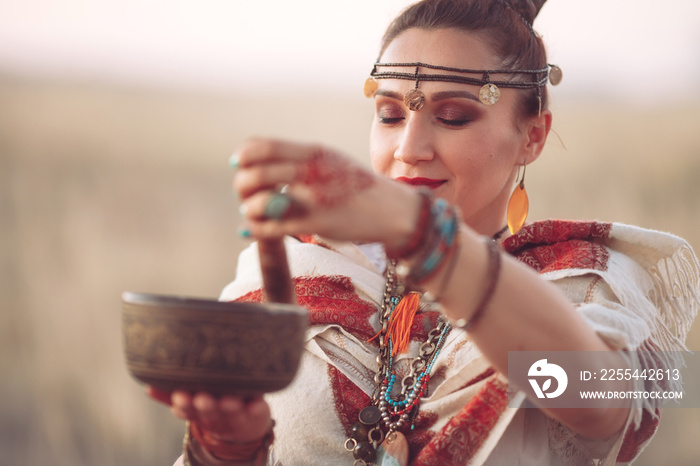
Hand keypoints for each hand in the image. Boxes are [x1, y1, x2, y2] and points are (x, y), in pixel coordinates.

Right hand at [147, 386, 271, 442]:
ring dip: (229, 407)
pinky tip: (256, 404)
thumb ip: (170, 395)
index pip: (188, 410)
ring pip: (232, 412)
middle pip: (210, 412)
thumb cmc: (215, 408)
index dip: (184, 405)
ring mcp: (237, 414)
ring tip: (228, 401)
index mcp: (199, 411)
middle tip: (203, 398)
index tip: (181, 397)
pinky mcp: (256, 411)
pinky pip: (257, 411)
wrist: (244, 427)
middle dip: (206, 406)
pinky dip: (256, 408)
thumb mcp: (191, 403)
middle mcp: (217, 414)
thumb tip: (147, 386)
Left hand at [232, 138, 420, 247]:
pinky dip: (258, 229)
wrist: (392, 209)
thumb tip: (257, 160)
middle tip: (246, 193)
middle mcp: (311, 173)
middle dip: (243, 187)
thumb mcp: (330, 160)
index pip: (262, 147)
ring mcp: (313, 200)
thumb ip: (298, 158)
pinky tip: (258, 228)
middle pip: (255, 175)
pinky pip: (273, 229)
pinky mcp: (316, 225)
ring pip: (260, 204)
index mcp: (313, 153)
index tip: (239, 164)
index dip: (243, 156)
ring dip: (250, 209)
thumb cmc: (356, 185)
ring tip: (254, 211)